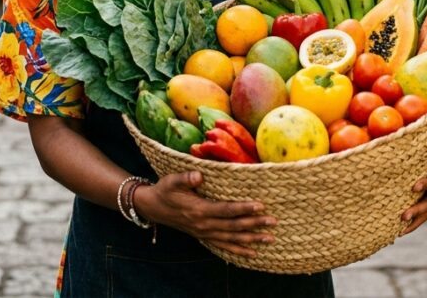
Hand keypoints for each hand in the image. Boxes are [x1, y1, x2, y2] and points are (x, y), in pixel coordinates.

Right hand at [134, 171, 275, 257]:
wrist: (153, 207)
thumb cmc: (165, 190)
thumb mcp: (172, 181)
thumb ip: (186, 178)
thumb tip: (199, 175)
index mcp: (198, 210)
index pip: (225, 210)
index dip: (243, 208)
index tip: (260, 205)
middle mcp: (203, 224)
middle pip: (233, 226)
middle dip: (254, 224)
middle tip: (273, 222)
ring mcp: (204, 233)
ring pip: (231, 238)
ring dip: (251, 239)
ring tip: (270, 238)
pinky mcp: (204, 236)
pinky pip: (224, 246)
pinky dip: (238, 250)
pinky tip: (252, 252)